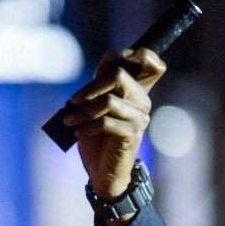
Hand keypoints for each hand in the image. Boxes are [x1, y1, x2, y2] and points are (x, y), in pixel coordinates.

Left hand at [67, 47, 166, 200]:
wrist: (101, 172)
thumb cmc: (97, 139)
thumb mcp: (94, 106)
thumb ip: (101, 82)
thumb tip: (111, 53)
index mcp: (137, 92)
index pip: (154, 65)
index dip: (142, 54)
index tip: (121, 54)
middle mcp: (143, 102)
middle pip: (119, 76)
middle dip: (90, 87)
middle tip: (73, 102)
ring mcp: (139, 118)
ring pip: (108, 101)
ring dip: (82, 112)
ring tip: (69, 122)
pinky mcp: (131, 134)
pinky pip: (106, 122)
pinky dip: (87, 126)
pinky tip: (78, 134)